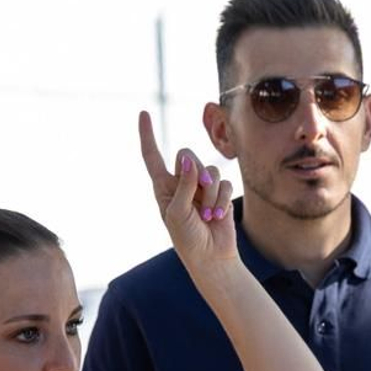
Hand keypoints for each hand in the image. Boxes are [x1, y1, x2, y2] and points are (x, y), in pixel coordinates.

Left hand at [137, 111, 235, 272]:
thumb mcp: (178, 212)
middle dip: (197, 173)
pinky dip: (223, 200)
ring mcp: (202, 187)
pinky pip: (226, 183)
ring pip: (211, 169)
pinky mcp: (221, 193)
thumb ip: (183, 185)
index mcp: (163, 187)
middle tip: (200, 194)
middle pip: (189, 155)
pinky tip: (217, 216)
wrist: (210, 257)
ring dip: (211, 193)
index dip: (147, 135)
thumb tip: (188, 159)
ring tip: (207, 214)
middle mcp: (182, 182)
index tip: (143, 114)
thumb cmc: (187, 239)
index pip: (153, 156)